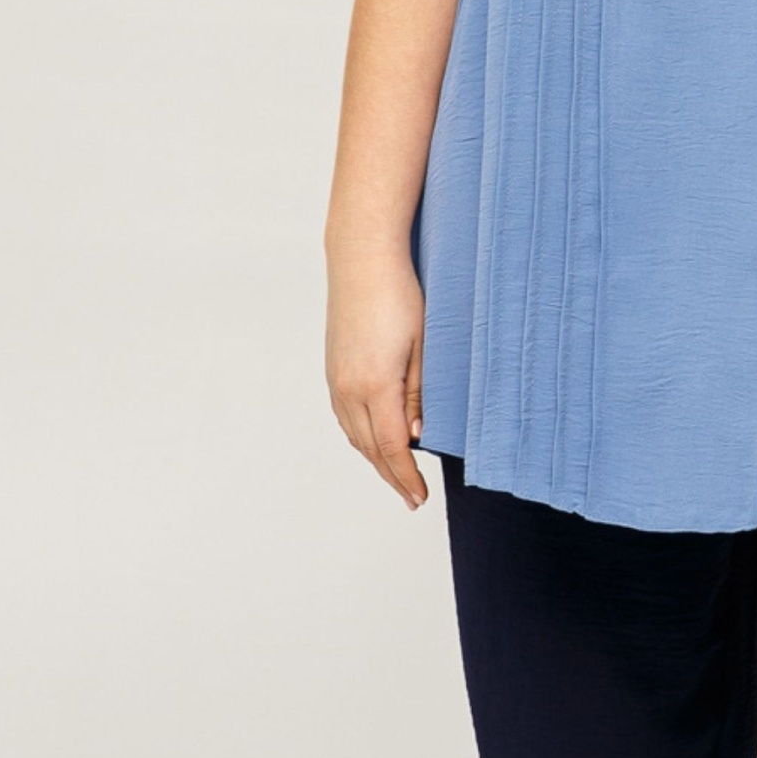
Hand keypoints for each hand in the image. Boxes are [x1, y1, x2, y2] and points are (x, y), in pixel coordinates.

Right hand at [325, 245, 429, 507]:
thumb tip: (417, 435)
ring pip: (355, 435)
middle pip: (371, 448)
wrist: (361, 259)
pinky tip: (374, 439)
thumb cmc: (400, 294)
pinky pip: (345, 417)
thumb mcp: (423, 345)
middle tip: (411, 497)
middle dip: (392, 476)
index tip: (420, 498)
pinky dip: (361, 437)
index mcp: (375, 386)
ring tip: (396, 475)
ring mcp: (336, 379)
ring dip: (375, 459)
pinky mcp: (333, 368)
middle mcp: (349, 389)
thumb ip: (418, 394)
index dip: (407, 477)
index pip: (393, 448)